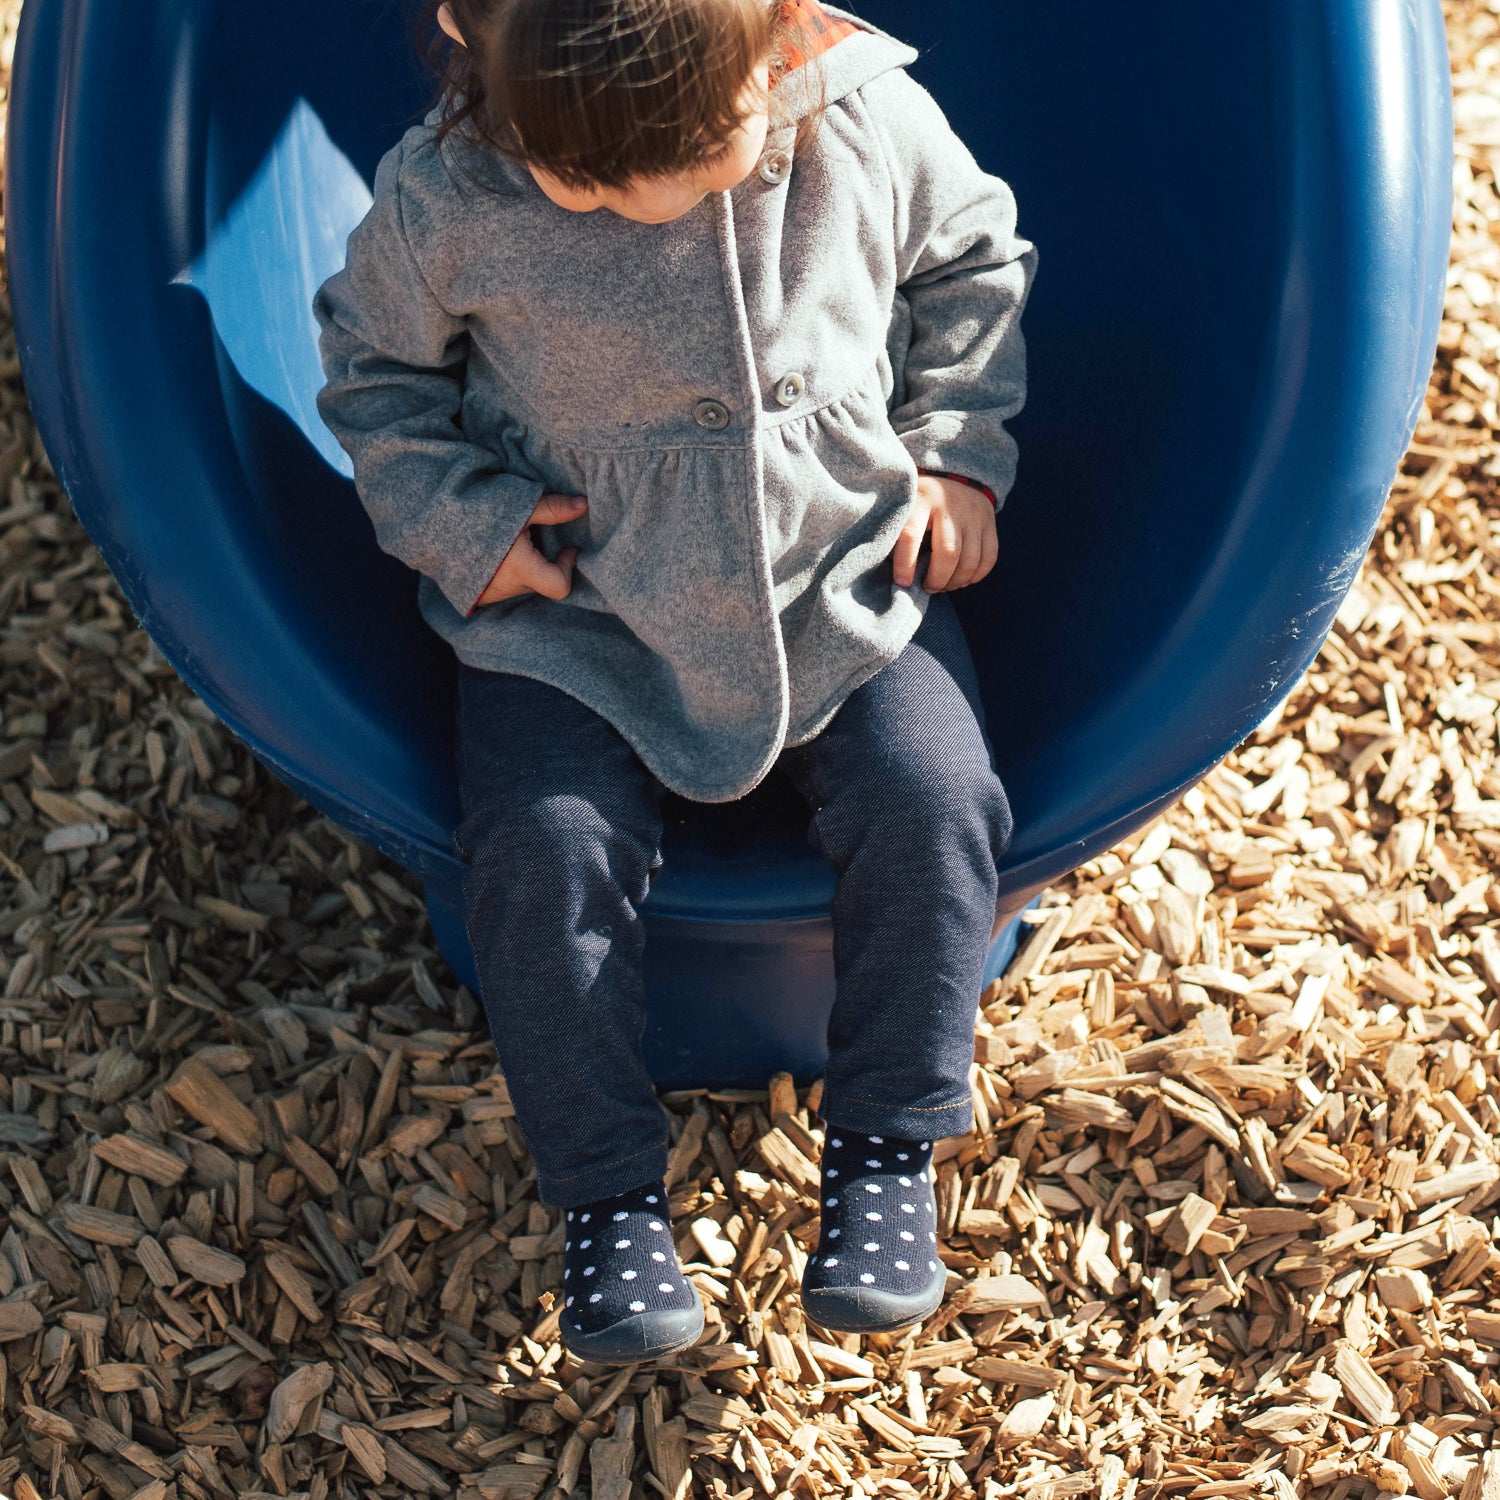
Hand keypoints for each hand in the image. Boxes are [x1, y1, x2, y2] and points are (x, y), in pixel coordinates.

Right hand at [474, 493, 587, 606]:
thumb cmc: (477, 514)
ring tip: (512, 542)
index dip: (568, 567)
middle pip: (542, 582)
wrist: (429, 525)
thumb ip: (552, 509)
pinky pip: (504, 586)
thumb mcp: (518, 506)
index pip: (560, 586)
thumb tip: (584, 505)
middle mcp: (508, 588)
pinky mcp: (478, 594)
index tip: (568, 548)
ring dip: (526, 566)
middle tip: (537, 537)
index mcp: (521, 569)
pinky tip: (498, 552)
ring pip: (524, 584)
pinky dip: (507, 571)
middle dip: (546, 562)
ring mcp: (491, 594)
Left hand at [892, 474, 997, 592]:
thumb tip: (899, 578)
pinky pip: (989, 558)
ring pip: (970, 560)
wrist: (952, 477)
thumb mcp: (903, 511)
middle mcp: (950, 505)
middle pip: (948, 552)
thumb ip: (896, 539)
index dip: (906, 564)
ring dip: (956, 582)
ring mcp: (974, 514)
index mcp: (921, 501)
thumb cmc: (918, 504)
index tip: (903, 584)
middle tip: (927, 588)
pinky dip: (975, 576)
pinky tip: (961, 580)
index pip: (911, 535)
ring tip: (943, 586)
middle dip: (937, 579)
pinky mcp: (990, 523)